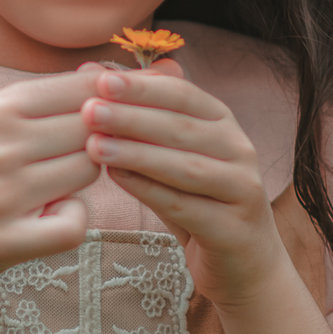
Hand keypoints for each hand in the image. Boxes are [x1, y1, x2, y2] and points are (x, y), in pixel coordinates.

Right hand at [0, 70, 101, 283]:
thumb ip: (51, 97)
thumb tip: (107, 71)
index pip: (87, 89)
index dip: (106, 106)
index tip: (98, 122)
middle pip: (92, 131)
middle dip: (93, 144)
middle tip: (63, 162)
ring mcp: (0, 195)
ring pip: (89, 172)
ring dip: (80, 183)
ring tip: (50, 188)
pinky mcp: (5, 239)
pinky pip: (75, 224)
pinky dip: (71, 222)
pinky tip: (47, 218)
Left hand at [81, 60, 288, 309]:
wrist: (243, 265)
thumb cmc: (198, 202)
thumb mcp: (170, 156)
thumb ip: (137, 117)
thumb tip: (90, 69)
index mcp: (223, 123)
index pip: (183, 94)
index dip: (142, 86)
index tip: (101, 80)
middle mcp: (239, 150)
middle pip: (182, 127)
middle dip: (132, 116)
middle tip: (89, 110)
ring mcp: (242, 189)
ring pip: (185, 166)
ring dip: (137, 153)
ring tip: (94, 145)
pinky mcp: (234, 228)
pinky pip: (186, 206)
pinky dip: (150, 191)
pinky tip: (117, 179)